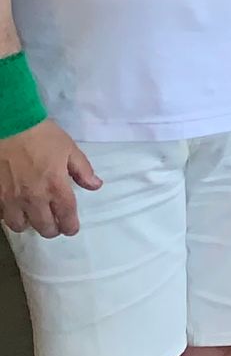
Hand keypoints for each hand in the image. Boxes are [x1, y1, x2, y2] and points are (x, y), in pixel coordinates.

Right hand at [0, 120, 100, 237]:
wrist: (9, 126)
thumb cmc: (42, 136)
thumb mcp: (69, 149)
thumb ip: (83, 170)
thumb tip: (95, 186)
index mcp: (56, 187)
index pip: (66, 216)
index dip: (70, 226)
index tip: (71, 229)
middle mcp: (34, 198)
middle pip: (44, 227)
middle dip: (52, 229)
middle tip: (54, 224)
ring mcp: (12, 199)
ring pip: (20, 226)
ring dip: (29, 223)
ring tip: (33, 216)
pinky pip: (2, 215)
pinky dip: (10, 215)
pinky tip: (15, 207)